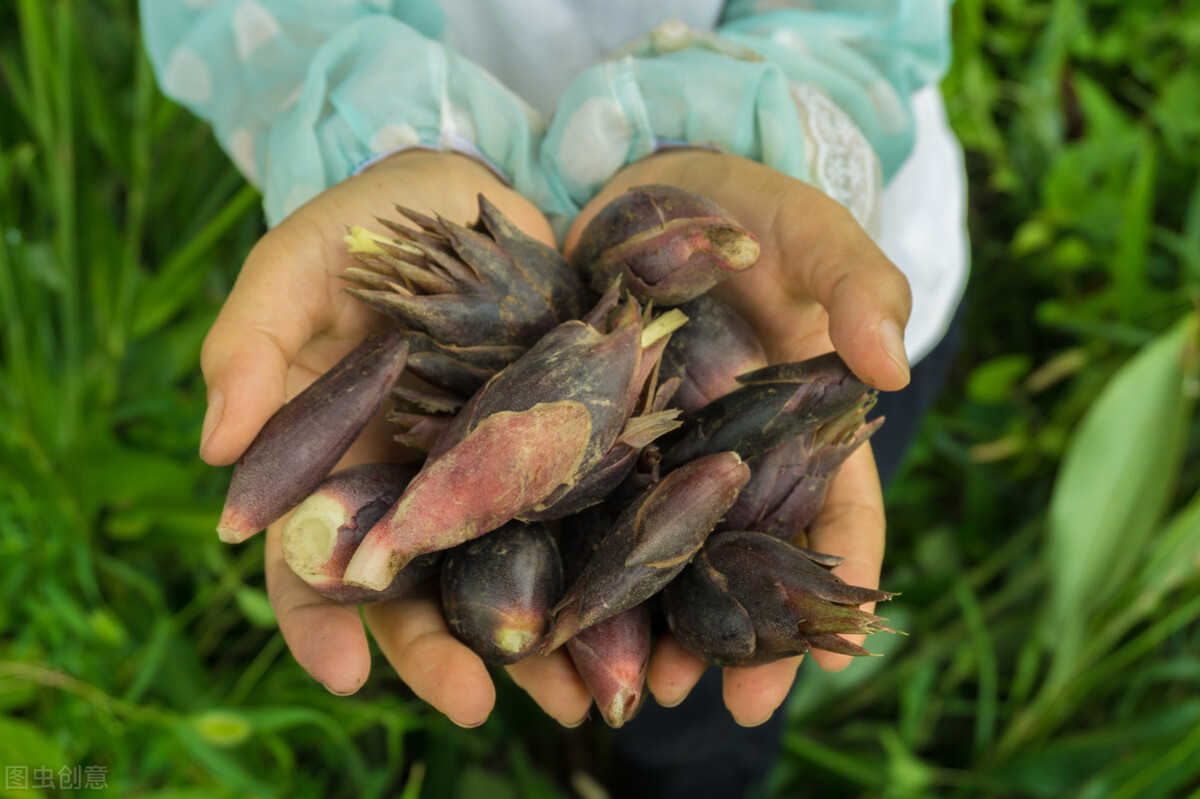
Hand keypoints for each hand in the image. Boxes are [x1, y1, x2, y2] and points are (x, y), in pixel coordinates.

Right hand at [204, 151, 591, 726]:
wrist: (480, 193)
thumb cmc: (372, 222)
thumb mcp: (299, 261)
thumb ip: (248, 339)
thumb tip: (216, 447)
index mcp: (333, 463)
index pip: (307, 562)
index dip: (317, 624)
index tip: (345, 675)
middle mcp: (409, 489)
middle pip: (410, 594)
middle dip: (436, 655)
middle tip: (474, 703)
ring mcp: (487, 479)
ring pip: (498, 580)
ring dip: (530, 645)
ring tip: (574, 696)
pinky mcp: (558, 454)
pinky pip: (577, 526)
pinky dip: (599, 575)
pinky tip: (632, 622)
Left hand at [564, 149, 908, 724]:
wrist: (635, 188)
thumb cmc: (738, 208)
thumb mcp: (806, 231)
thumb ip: (857, 283)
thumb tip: (891, 368)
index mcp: (800, 422)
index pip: (837, 511)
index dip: (840, 580)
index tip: (836, 656)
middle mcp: (732, 455)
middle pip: (747, 559)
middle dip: (741, 634)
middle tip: (721, 700)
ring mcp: (658, 456)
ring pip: (667, 556)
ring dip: (658, 625)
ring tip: (640, 684)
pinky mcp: (587, 442)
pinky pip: (584, 514)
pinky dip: (580, 567)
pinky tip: (564, 615)